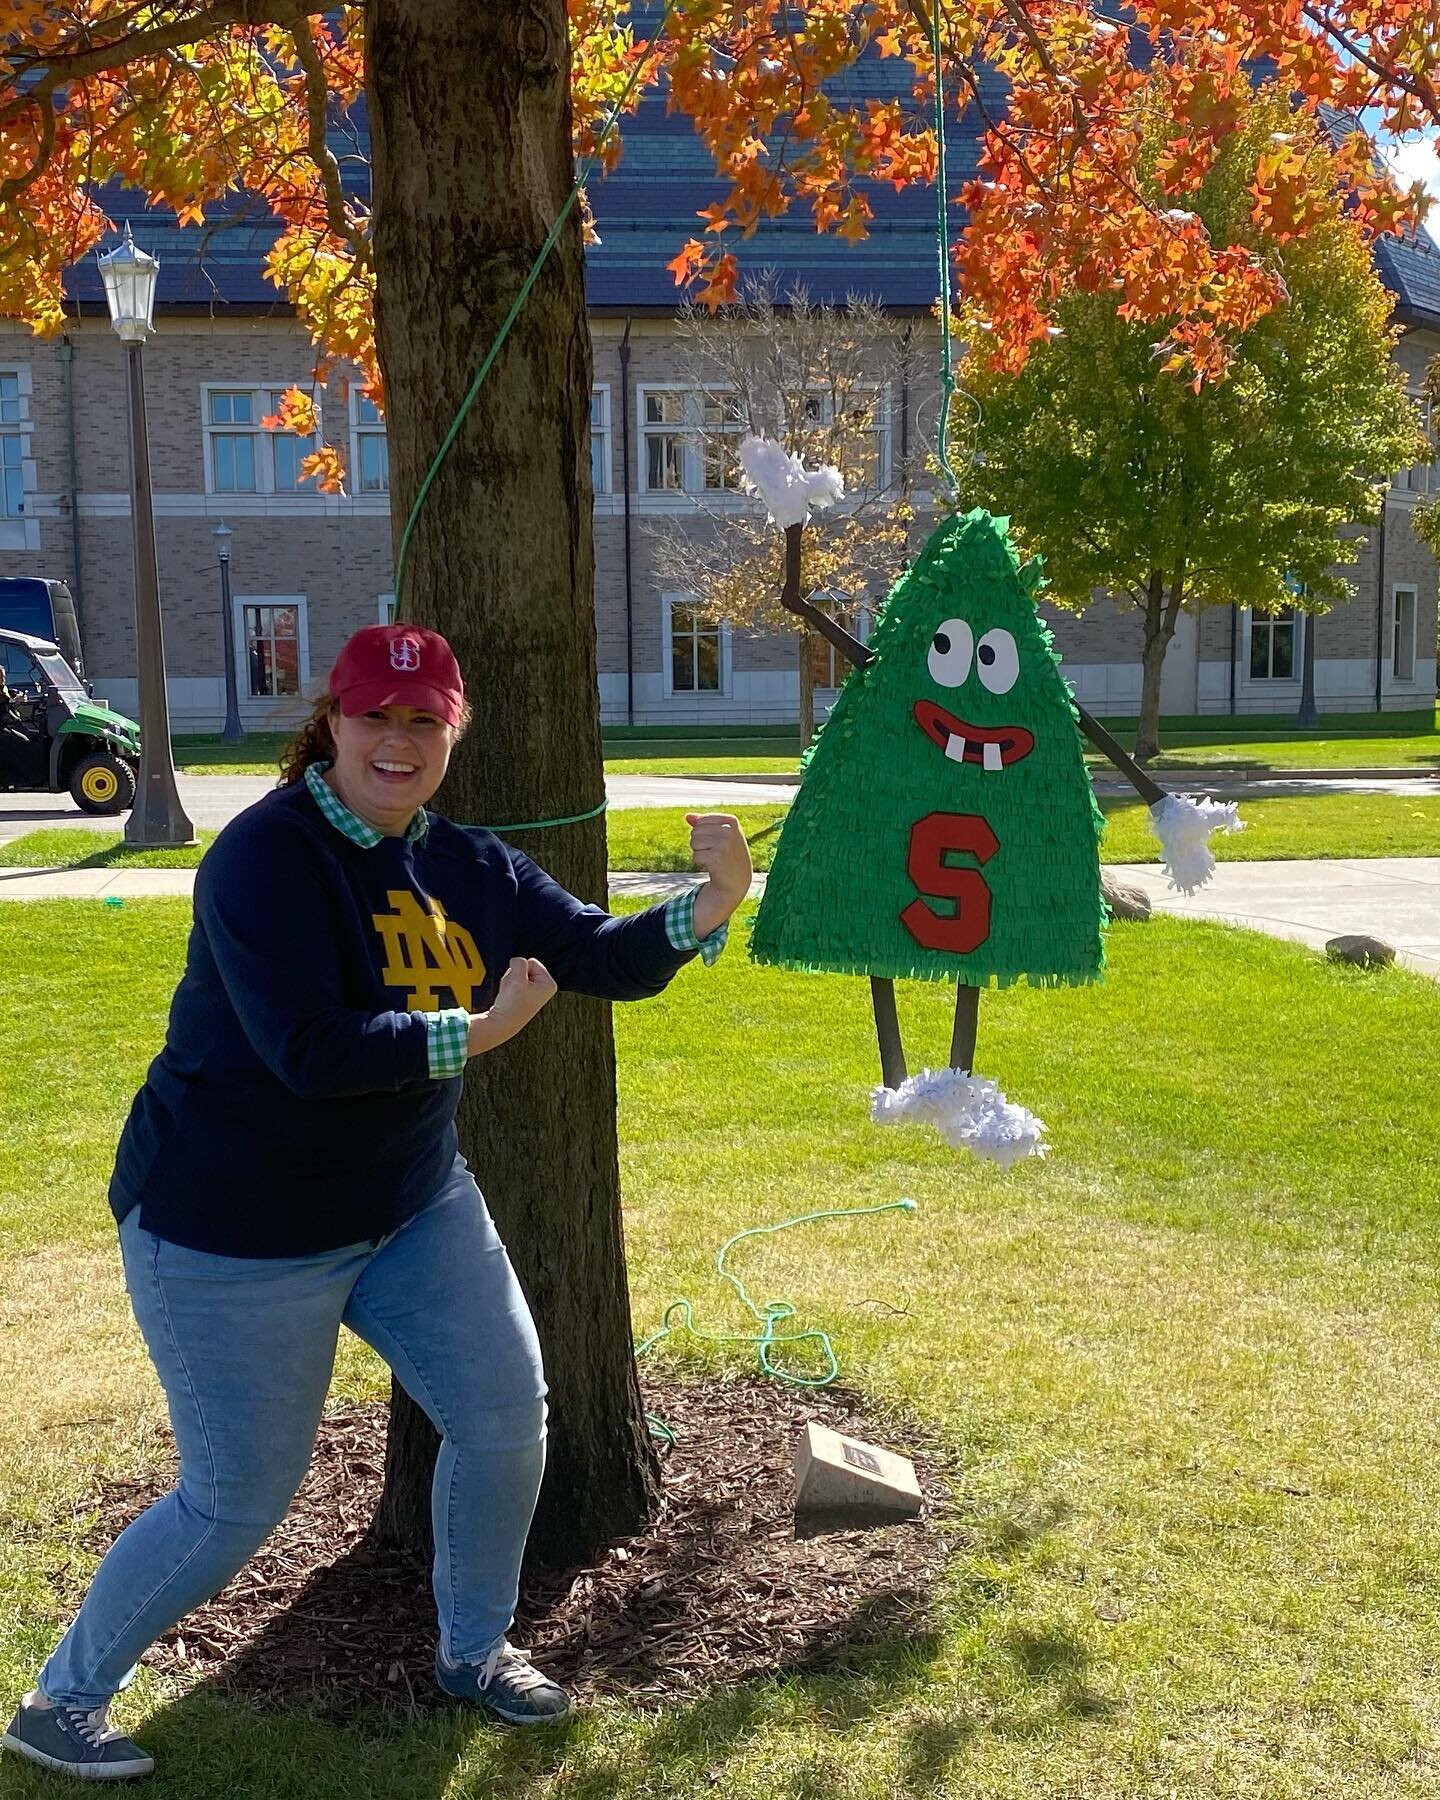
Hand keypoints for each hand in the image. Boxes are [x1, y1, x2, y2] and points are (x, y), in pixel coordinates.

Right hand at [467, 957, 557, 1055]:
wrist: (501, 1023)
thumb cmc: (511, 1003)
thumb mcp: (516, 977)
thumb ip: (518, 962)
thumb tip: (516, 961)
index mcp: (549, 984)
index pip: (531, 961)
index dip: (520, 971)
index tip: (519, 988)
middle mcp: (545, 988)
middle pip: (525, 966)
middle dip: (515, 976)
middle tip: (513, 992)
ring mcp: (534, 991)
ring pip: (517, 973)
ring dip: (510, 981)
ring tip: (510, 995)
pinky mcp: (524, 994)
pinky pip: (512, 981)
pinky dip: (507, 987)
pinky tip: (508, 998)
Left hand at [686, 812, 751, 939]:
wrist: (738, 880)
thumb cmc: (728, 854)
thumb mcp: (721, 835)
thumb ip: (704, 823)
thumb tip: (687, 816)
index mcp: (731, 821)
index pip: (701, 820)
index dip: (703, 833)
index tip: (717, 841)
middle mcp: (729, 831)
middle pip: (696, 831)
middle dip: (700, 843)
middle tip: (714, 852)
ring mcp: (723, 844)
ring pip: (694, 842)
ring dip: (699, 852)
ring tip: (713, 858)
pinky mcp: (716, 858)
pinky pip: (695, 856)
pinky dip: (700, 862)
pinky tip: (712, 866)